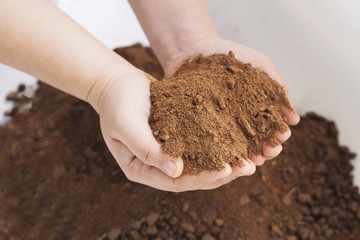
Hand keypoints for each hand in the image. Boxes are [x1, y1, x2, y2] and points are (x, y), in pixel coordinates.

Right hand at [90, 68, 255, 191]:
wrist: (118, 82)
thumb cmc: (117, 101)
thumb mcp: (126, 124)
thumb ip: (146, 148)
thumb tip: (175, 171)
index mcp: (141, 169)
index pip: (175, 182)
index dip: (201, 178)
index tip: (226, 171)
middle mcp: (156, 166)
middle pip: (192, 177)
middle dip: (220, 174)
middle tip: (247, 167)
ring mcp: (168, 152)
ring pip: (199, 163)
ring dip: (224, 162)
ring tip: (249, 159)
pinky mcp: (178, 137)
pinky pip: (200, 145)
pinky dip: (218, 145)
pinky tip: (237, 141)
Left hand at [162, 37, 299, 166]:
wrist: (196, 49)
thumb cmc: (232, 57)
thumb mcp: (261, 67)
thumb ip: (278, 88)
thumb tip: (294, 119)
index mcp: (257, 111)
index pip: (271, 130)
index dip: (278, 135)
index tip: (281, 138)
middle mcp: (241, 122)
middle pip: (257, 143)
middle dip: (266, 150)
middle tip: (269, 152)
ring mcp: (222, 126)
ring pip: (237, 148)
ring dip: (247, 157)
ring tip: (251, 161)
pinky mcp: (203, 128)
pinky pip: (213, 143)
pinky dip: (221, 152)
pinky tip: (227, 158)